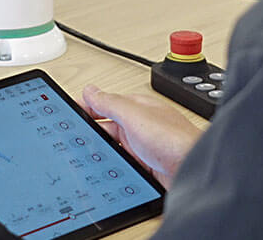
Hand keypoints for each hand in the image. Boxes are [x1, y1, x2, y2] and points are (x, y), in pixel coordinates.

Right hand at [81, 84, 201, 188]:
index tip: (66, 112)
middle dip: (89, 130)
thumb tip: (90, 89)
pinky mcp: (144, 168)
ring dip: (100, 150)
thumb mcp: (135, 116)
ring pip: (112, 147)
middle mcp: (139, 126)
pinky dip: (110, 166)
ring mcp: (142, 148)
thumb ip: (110, 102)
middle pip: (105, 126)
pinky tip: (103, 169)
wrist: (195, 173)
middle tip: (70, 137)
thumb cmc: (175, 141)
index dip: (85, 107)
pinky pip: (120, 164)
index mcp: (137, 108)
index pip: (104, 103)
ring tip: (83, 155)